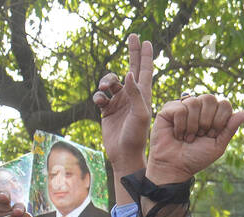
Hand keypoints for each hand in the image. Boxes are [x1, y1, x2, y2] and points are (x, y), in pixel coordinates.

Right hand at [95, 34, 153, 171]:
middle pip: (131, 67)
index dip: (146, 55)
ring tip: (106, 89)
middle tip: (133, 35)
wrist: (123, 154)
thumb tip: (128, 73)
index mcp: (143, 95)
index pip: (145, 70)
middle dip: (132, 52)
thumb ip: (135, 94)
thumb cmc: (136, 136)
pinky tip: (101, 104)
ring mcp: (119, 101)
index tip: (146, 40)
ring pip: (110, 80)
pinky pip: (100, 95)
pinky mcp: (108, 109)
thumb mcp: (140, 115)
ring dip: (106, 81)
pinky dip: (98, 96)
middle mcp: (132, 96)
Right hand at [145, 94, 243, 185]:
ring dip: (193, 126)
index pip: (224, 104)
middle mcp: (199, 108)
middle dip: (207, 121)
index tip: (212, 135)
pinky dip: (181, 125)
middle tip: (200, 135)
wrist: (176, 167)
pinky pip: (180, 108)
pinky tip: (177, 134)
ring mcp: (183, 106)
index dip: (220, 120)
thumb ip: (230, 128)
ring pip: (194, 102)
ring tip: (188, 137)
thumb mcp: (218, 145)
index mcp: (212, 115)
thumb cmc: (196, 157)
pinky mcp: (168, 109)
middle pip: (209, 98)